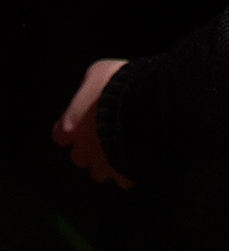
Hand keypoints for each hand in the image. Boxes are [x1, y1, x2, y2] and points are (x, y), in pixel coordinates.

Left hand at [52, 60, 132, 186]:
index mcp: (70, 127)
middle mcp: (82, 150)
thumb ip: (87, 86)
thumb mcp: (98, 72)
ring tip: (125, 145)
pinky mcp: (123, 174)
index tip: (85, 120)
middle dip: (91, 148)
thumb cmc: (118, 85)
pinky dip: (129, 169)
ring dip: (109, 162)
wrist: (146, 104)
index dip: (73, 128)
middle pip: (80, 157)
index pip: (60, 134)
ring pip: (100, 172)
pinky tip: (139, 153)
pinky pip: (123, 178)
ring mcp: (103, 165)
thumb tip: (86, 90)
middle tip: (108, 132)